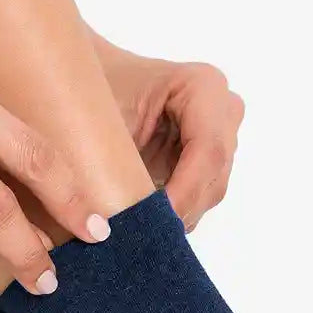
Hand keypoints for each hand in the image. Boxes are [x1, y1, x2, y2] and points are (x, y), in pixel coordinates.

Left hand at [98, 45, 244, 230]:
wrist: (90, 80)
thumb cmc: (95, 88)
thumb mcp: (98, 123)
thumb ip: (104, 171)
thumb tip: (98, 229)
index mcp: (203, 87)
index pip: (208, 150)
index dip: (185, 191)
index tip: (153, 220)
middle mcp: (222, 112)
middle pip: (213, 176)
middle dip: (179, 208)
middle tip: (138, 232)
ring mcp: (220, 137)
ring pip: (209, 193)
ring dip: (175, 213)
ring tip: (134, 225)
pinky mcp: (208, 160)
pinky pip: (199, 197)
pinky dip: (172, 210)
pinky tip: (142, 215)